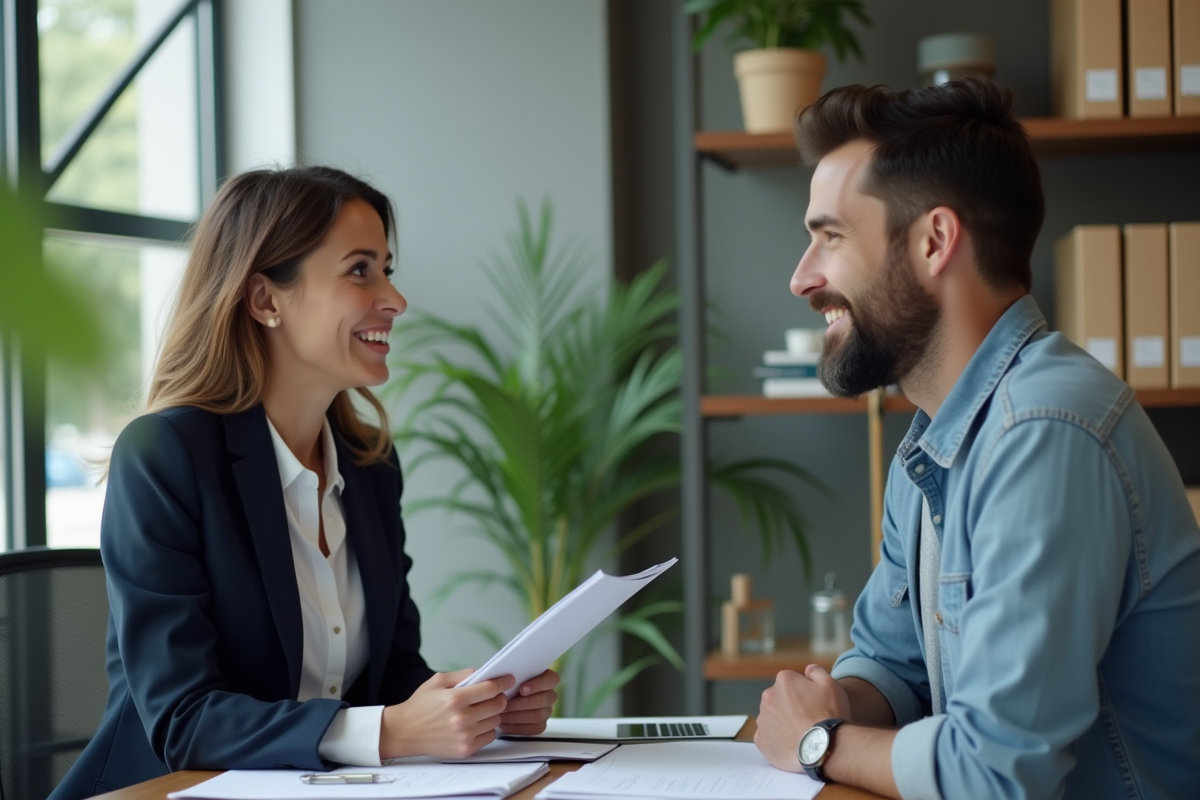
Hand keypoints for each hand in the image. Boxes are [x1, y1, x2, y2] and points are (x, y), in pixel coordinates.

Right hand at [380, 669, 512, 759]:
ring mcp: (464, 736)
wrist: (404, 731)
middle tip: (495, 695)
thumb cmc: (420, 705)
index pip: (490, 689)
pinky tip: (477, 724)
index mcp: (455, 698)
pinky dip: (487, 729)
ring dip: (493, 714)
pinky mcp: (465, 749)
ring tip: (482, 710)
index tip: (509, 679)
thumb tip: (484, 673)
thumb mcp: (437, 681)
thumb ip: (463, 674)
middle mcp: (461, 718)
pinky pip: (490, 736)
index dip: (503, 682)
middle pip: (498, 705)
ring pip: (496, 721)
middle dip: (499, 698)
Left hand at [498, 669, 558, 734]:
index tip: (522, 689)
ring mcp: (546, 711)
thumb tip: (508, 679)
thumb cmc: (507, 687)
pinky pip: (534, 729)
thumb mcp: (509, 678)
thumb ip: (514, 677)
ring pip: (539, 715)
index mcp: (546, 678)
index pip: (552, 679)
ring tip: (502, 713)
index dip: (538, 684)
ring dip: (517, 715)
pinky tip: (504, 723)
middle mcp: (549, 695)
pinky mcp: (540, 725)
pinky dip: (517, 727)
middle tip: (506, 703)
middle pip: (546, 699)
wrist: (500, 702)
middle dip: (523, 703)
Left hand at [754, 665, 850, 772]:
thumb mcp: (831, 685)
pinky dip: (778, 740)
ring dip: (783, 723)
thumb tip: (808, 670)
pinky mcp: (760, 739)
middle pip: (779, 699)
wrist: (823, 748)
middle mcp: (768, 697)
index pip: (791, 682)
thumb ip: (817, 672)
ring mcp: (762, 719)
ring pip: (772, 718)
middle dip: (790, 707)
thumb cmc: (828, 716)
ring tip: (801, 734)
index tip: (813, 704)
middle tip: (807, 720)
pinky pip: (768, 737)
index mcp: (784, 681)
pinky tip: (792, 744)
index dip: (804, 693)